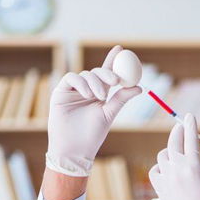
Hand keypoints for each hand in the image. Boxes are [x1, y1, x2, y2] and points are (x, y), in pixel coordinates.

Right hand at [46, 45, 141, 176]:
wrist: (74, 149)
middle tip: (115, 80)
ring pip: (86, 75)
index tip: (122, 49)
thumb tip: (139, 87)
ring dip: (95, 83)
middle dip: (106, 73)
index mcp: (99, 94)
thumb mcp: (109, 114)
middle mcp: (86, 90)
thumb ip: (121, 99)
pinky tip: (87, 94)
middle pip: (97, 72)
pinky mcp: (60, 92)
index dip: (113, 60)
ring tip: (99, 98)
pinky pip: (71, 78)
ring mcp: (73, 91)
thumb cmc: (91, 136)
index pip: (107, 74)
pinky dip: (81, 83)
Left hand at [149, 114, 199, 199]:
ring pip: (162, 157)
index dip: (190, 124)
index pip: (190, 138)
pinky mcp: (161, 193)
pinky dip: (160, 167)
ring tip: (178, 150)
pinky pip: (155, 172)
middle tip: (181, 127)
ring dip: (170, 150)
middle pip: (172, 143)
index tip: (190, 115)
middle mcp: (177, 172)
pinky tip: (168, 167)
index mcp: (195, 167)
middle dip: (177, 131)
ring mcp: (167, 183)